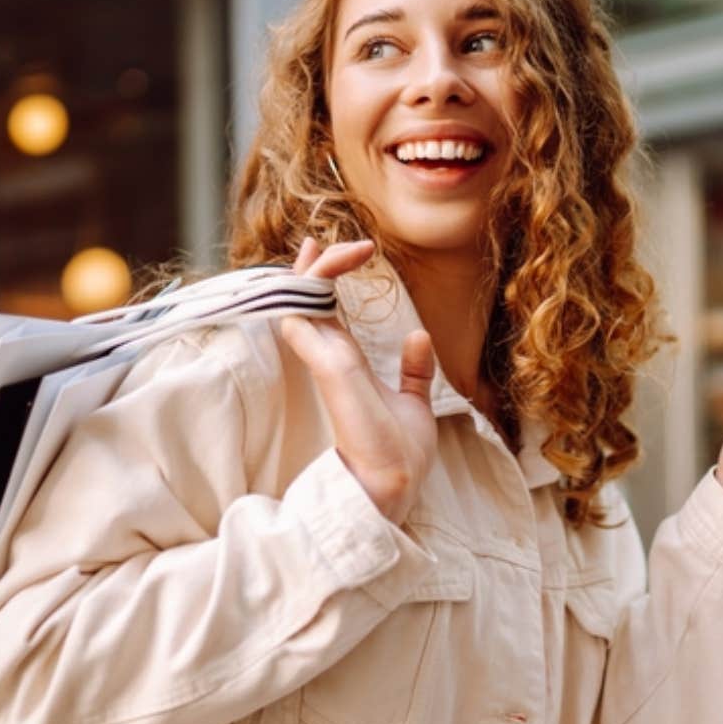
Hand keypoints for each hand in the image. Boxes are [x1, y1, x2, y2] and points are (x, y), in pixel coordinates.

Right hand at [276, 237, 437, 524]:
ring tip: (321, 244)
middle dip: (313, 265)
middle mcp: (332, 361)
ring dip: (312, 269)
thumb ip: (413, 371)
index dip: (326, 279)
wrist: (395, 484)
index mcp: (348, 365)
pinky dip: (307, 291)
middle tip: (317, 238)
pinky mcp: (330, 369)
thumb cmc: (399, 454)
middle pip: (308, 301)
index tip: (347, 252)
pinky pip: (304, 319)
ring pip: (302, 302)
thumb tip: (419, 336)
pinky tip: (313, 271)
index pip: (326, 312)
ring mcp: (327, 364)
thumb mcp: (415, 404)